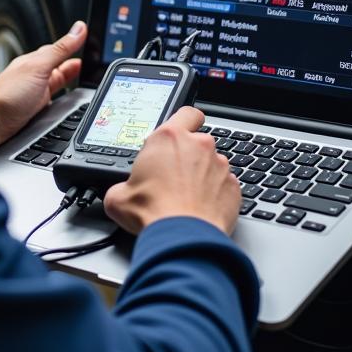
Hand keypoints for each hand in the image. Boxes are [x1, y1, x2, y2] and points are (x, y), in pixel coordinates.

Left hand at [0, 22, 83, 161]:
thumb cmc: (7, 95)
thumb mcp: (39, 67)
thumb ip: (60, 49)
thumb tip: (79, 29)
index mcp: (35, 60)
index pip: (59, 48)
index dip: (75, 45)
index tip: (91, 41)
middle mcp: (35, 74)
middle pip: (60, 66)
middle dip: (75, 64)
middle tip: (93, 62)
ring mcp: (35, 92)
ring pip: (58, 82)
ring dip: (70, 80)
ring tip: (85, 77)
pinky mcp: (36, 108)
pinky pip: (54, 98)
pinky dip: (64, 96)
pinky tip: (68, 99)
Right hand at [103, 106, 240, 235]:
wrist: (183, 239)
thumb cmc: (154, 212)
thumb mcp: (118, 197)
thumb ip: (121, 186)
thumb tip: (120, 194)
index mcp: (168, 138)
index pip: (186, 113)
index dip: (185, 121)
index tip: (179, 133)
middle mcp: (198, 146)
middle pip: (198, 142)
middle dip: (189, 156)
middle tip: (174, 177)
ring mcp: (220, 166)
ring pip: (213, 164)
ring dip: (203, 176)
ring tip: (187, 198)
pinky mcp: (234, 188)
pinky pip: (225, 186)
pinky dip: (216, 194)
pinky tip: (201, 209)